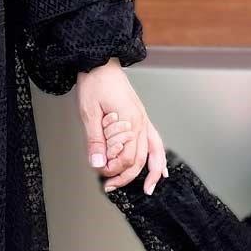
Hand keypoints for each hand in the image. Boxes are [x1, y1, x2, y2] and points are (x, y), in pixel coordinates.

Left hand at [74, 59, 165, 193]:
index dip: (113, 169)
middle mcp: (141, 122)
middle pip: (140, 159)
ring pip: (154, 152)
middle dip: (127, 176)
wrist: (100, 63)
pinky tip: (161, 167)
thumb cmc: (95, 83)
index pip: (125, 157)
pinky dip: (159, 156)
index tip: (100, 173)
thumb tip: (97, 163)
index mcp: (129, 121)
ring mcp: (143, 120)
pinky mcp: (141, 118)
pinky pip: (155, 141)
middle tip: (111, 186)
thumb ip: (95, 140)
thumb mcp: (89, 113)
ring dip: (152, 171)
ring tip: (150, 187)